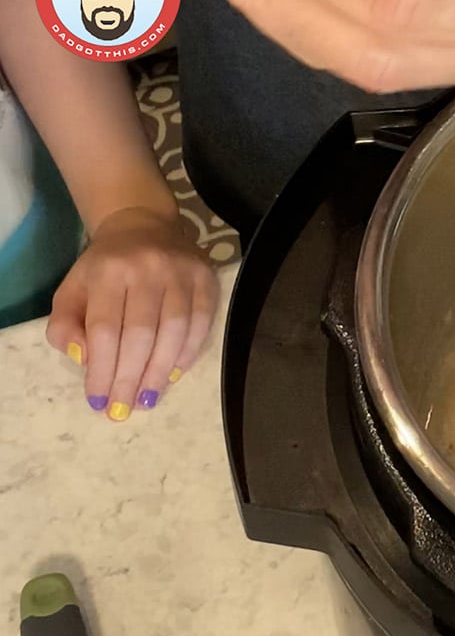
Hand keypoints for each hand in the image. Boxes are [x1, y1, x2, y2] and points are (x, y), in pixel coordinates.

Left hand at [46, 208, 218, 420]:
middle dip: (131, 378)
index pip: (105, 329)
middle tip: (124, 409)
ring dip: (160, 372)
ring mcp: (182, 272)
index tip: (99, 400)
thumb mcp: (72, 290)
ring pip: (175, 332)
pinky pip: (202, 324)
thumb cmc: (105, 267)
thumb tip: (85, 358)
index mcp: (109, 271)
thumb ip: (66, 325)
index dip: (102, 369)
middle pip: (141, 335)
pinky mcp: (207, 278)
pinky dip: (188, 353)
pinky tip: (173, 374)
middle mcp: (148, 269)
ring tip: (148, 399)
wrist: (144, 225)